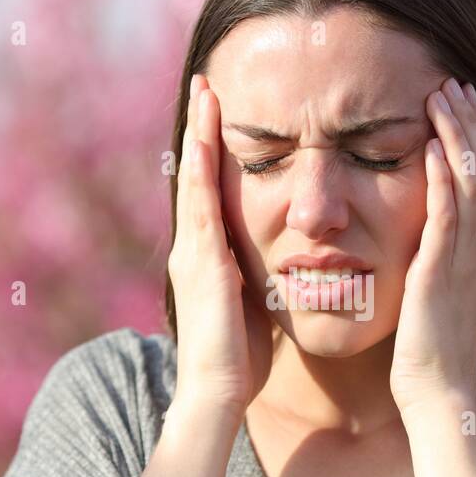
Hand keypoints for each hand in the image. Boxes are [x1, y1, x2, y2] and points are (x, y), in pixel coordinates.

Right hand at [168, 74, 274, 416]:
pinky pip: (201, 206)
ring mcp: (194, 252)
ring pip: (194, 179)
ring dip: (198, 134)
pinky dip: (200, 170)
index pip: (211, 190)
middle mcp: (195, 247)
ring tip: (204, 91)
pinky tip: (203, 140)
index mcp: (209, 256)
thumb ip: (257, 278)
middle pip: (197, 173)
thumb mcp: (252, 306)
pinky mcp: (203, 263)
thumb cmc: (240, 360)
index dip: (214, 150)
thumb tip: (281, 261)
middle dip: (201, 127)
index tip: (222, 112)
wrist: (217, 394)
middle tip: (207, 83)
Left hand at [390, 77, 475, 413]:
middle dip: (469, 124)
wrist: (436, 395)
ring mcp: (467, 261)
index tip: (460, 105)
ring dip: (457, 136)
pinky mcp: (442, 275)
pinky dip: (444, 178)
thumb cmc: (429, 353)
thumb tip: (423, 238)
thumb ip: (435, 260)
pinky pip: (448, 217)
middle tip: (453, 83)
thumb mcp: (435, 295)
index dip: (475, 140)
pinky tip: (433, 148)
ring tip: (441, 95)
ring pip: (472, 183)